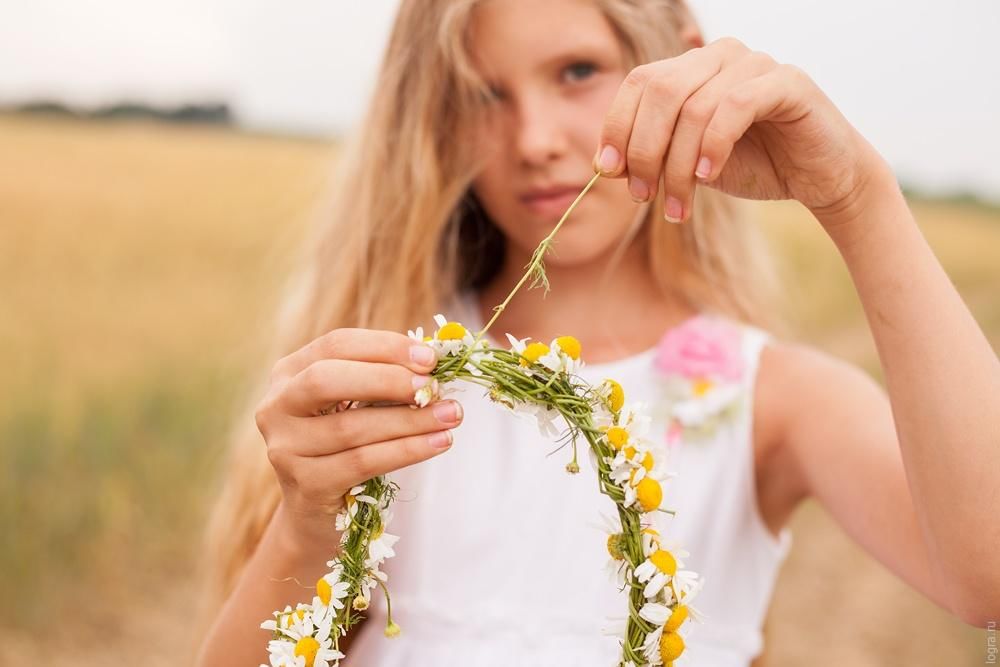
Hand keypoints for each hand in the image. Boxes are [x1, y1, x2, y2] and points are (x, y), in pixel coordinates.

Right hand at [254, 328, 461, 553]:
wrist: (316, 516)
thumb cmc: (346, 446)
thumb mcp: (356, 404)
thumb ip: (384, 378)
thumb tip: (433, 360)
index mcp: (289, 373)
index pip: (336, 345)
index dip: (384, 346)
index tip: (430, 358)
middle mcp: (276, 407)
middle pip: (328, 380)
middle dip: (388, 379)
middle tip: (433, 387)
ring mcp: (285, 448)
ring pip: (352, 427)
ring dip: (409, 420)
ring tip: (451, 415)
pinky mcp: (305, 485)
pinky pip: (363, 462)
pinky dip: (407, 450)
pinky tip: (439, 442)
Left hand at [594, 37, 885, 223]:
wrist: (818, 178)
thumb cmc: (752, 166)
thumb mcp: (689, 163)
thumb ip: (653, 154)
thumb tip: (603, 164)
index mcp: (691, 68)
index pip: (638, 82)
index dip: (616, 126)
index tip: (607, 171)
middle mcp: (720, 56)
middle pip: (660, 91)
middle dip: (643, 150)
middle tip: (642, 196)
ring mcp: (755, 63)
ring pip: (694, 106)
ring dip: (679, 164)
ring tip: (679, 205)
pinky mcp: (787, 82)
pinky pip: (735, 106)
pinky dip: (715, 145)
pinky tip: (710, 176)